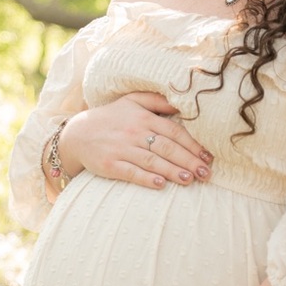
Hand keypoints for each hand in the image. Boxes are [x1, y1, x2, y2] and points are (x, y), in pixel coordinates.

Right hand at [61, 92, 212, 190]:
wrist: (77, 134)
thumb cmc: (110, 119)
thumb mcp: (132, 102)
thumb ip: (157, 101)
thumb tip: (183, 104)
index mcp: (143, 117)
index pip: (174, 131)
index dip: (192, 144)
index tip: (207, 156)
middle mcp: (134, 132)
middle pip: (167, 147)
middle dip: (188, 161)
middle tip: (206, 173)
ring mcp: (122, 149)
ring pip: (152, 161)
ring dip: (172, 171)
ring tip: (189, 180)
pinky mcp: (110, 165)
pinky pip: (131, 172)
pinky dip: (146, 178)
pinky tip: (160, 184)